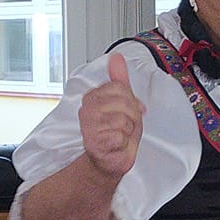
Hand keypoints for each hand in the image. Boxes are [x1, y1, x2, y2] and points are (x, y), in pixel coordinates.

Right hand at [79, 52, 144, 181]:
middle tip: (124, 127)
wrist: (109, 161)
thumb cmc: (115, 134)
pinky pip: (121, 135)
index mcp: (92, 97)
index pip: (120, 87)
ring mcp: (89, 126)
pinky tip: (115, 145)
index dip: (131, 101)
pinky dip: (124, 143)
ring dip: (128, 131)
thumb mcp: (122, 103)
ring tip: (120, 136)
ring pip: (124, 119)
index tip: (129, 112)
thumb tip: (117, 58)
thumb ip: (119, 80)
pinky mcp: (94, 141)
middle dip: (132, 117)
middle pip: (125, 102)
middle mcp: (86, 109)